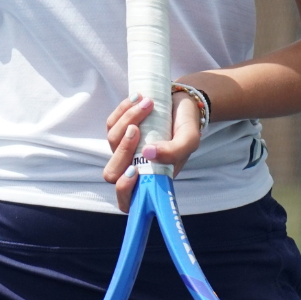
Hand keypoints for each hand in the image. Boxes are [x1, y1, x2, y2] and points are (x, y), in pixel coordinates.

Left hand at [103, 90, 204, 210]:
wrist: (182, 103)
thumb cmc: (186, 127)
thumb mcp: (189, 140)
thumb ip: (174, 152)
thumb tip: (148, 153)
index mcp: (153, 178)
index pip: (129, 200)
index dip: (124, 191)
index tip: (133, 171)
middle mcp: (136, 167)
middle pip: (112, 172)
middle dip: (122, 150)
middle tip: (137, 130)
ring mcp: (125, 150)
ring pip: (112, 141)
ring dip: (128, 120)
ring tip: (149, 104)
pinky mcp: (119, 131)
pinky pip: (111, 123)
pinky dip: (123, 110)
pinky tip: (138, 99)